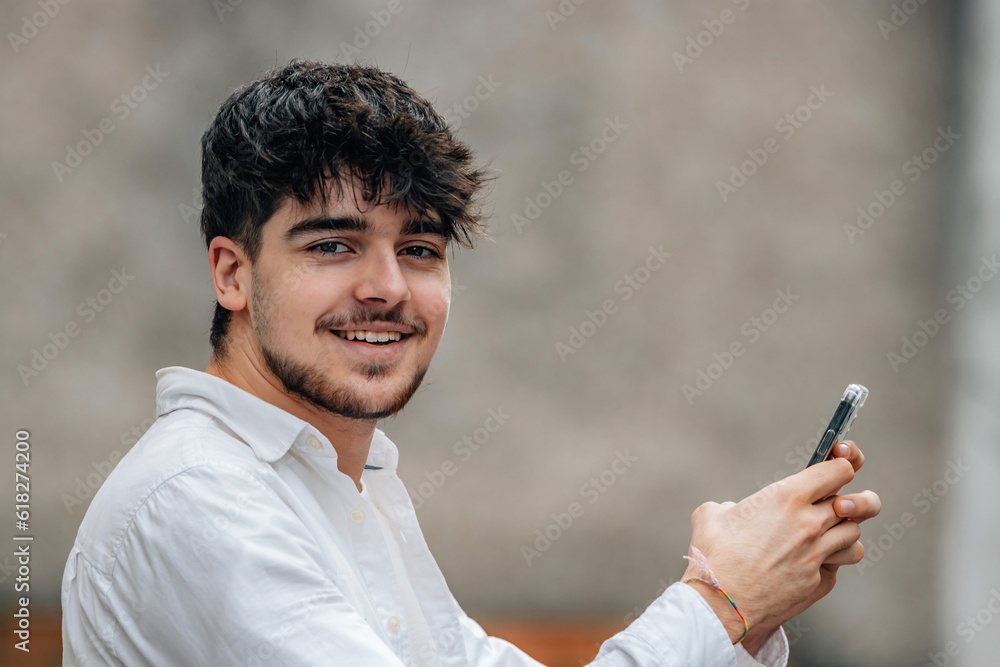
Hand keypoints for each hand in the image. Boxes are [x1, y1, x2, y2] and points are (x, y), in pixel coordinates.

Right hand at [682, 440, 880, 652]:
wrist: (719, 603)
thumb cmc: (713, 555)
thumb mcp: (711, 515)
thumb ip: (728, 506)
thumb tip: (728, 511)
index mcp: (786, 497)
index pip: (838, 471)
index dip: (840, 466)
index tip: (834, 469)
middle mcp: (808, 523)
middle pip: (854, 503)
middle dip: (850, 500)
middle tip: (839, 502)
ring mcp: (816, 554)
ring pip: (854, 534)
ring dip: (844, 530)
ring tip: (828, 531)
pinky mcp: (817, 580)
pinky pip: (839, 564)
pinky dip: (832, 559)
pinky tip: (814, 560)